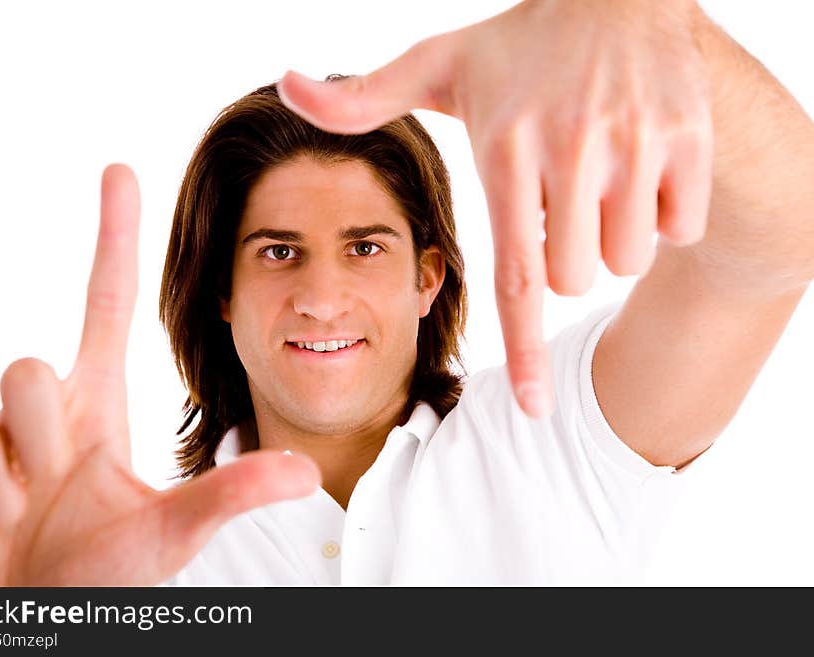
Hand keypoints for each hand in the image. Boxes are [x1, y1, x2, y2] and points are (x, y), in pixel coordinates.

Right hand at [0, 165, 319, 585]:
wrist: (25, 623)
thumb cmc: (99, 580)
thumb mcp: (168, 532)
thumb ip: (229, 495)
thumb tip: (308, 473)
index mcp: (96, 404)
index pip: (104, 302)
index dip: (114, 237)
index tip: (121, 171)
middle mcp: (40, 409)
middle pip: (26, 366)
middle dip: (39, 438)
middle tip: (51, 494)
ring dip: (1, 486)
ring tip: (16, 520)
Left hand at [276, 0, 712, 416]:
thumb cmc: (520, 45)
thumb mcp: (438, 65)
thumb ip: (364, 98)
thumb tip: (286, 87)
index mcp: (506, 150)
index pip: (516, 276)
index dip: (527, 353)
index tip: (534, 409)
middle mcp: (572, 148)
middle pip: (574, 278)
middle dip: (565, 257)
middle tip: (561, 198)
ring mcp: (637, 141)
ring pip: (627, 259)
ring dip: (613, 235)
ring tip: (600, 175)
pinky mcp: (690, 136)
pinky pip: (681, 226)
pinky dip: (665, 211)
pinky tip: (643, 161)